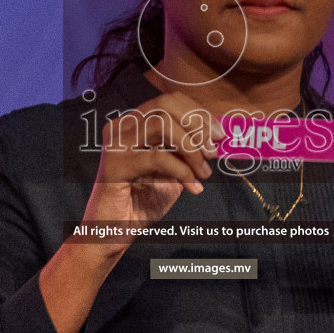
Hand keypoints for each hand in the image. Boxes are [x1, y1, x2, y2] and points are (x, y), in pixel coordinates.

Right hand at [41, 93, 217, 332]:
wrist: (114, 232)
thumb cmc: (143, 200)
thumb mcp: (175, 169)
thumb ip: (189, 150)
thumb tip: (217, 136)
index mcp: (134, 122)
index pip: (169, 100)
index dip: (198, 113)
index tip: (219, 134)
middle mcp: (122, 126)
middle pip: (165, 103)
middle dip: (196, 124)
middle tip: (213, 151)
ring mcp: (115, 143)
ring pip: (161, 124)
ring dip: (190, 147)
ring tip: (203, 172)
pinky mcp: (115, 164)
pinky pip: (157, 156)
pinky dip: (182, 171)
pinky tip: (193, 187)